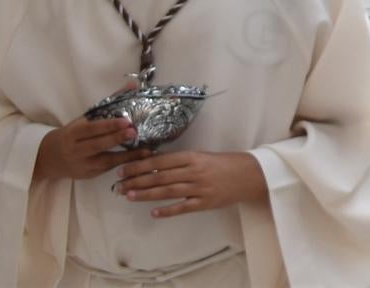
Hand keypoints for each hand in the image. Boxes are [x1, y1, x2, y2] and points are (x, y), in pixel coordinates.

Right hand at [35, 114, 142, 182]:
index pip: (92, 129)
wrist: (48, 158)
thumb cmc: (72, 134)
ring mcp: (82, 165)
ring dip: (126, 156)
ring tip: (145, 151)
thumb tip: (131, 85)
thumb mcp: (83, 120)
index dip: (108, 125)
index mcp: (73, 133)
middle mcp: (76, 150)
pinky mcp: (88, 175)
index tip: (126, 121)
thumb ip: (107, 104)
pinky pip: (107, 170)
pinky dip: (123, 164)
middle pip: (97, 145)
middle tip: (134, 132)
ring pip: (105, 161)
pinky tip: (139, 160)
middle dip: (116, 139)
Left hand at [117, 148, 267, 216]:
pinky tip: (153, 213)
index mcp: (193, 157)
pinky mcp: (205, 203)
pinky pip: (182, 207)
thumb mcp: (203, 156)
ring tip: (129, 196)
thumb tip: (154, 165)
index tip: (123, 170)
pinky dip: (167, 210)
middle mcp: (194, 172)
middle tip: (119, 185)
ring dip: (146, 194)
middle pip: (159, 177)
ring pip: (167, 192)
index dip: (139, 166)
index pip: (160, 161)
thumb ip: (181, 162)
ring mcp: (199, 188)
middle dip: (136, 181)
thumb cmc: (225, 163)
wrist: (250, 174)